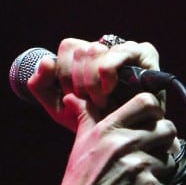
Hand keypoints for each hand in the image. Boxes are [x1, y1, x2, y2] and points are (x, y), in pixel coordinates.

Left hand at [26, 38, 160, 130]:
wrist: (122, 138)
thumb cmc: (91, 121)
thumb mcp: (58, 106)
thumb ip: (40, 85)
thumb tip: (46, 61)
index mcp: (84, 56)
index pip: (67, 47)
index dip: (65, 74)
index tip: (72, 97)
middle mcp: (104, 47)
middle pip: (79, 49)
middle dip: (78, 82)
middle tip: (88, 103)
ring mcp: (124, 48)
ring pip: (94, 50)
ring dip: (92, 82)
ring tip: (100, 102)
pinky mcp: (144, 53)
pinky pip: (117, 53)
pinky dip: (107, 74)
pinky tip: (109, 90)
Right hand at [41, 92, 175, 184]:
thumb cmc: (77, 182)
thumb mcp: (80, 144)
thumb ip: (86, 117)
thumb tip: (74, 97)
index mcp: (109, 129)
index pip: (147, 102)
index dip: (155, 111)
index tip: (151, 122)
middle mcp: (126, 144)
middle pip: (168, 129)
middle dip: (164, 141)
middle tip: (151, 152)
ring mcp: (140, 167)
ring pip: (170, 159)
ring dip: (159, 170)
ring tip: (138, 178)